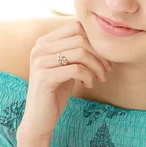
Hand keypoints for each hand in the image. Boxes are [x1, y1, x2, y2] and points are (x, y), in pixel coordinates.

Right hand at [17, 19, 111, 141]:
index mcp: (44, 42)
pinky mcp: (44, 77)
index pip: (76, 26)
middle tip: (106, 71)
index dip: (94, 41)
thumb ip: (76, 52)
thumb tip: (101, 40)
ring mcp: (40, 62)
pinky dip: (88, 77)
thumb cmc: (56, 93)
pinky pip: (76, 69)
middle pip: (80, 39)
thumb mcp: (66, 67)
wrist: (39, 119)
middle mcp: (39, 48)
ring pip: (80, 53)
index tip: (103, 59)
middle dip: (99, 55)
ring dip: (97, 67)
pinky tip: (88, 85)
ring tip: (100, 79)